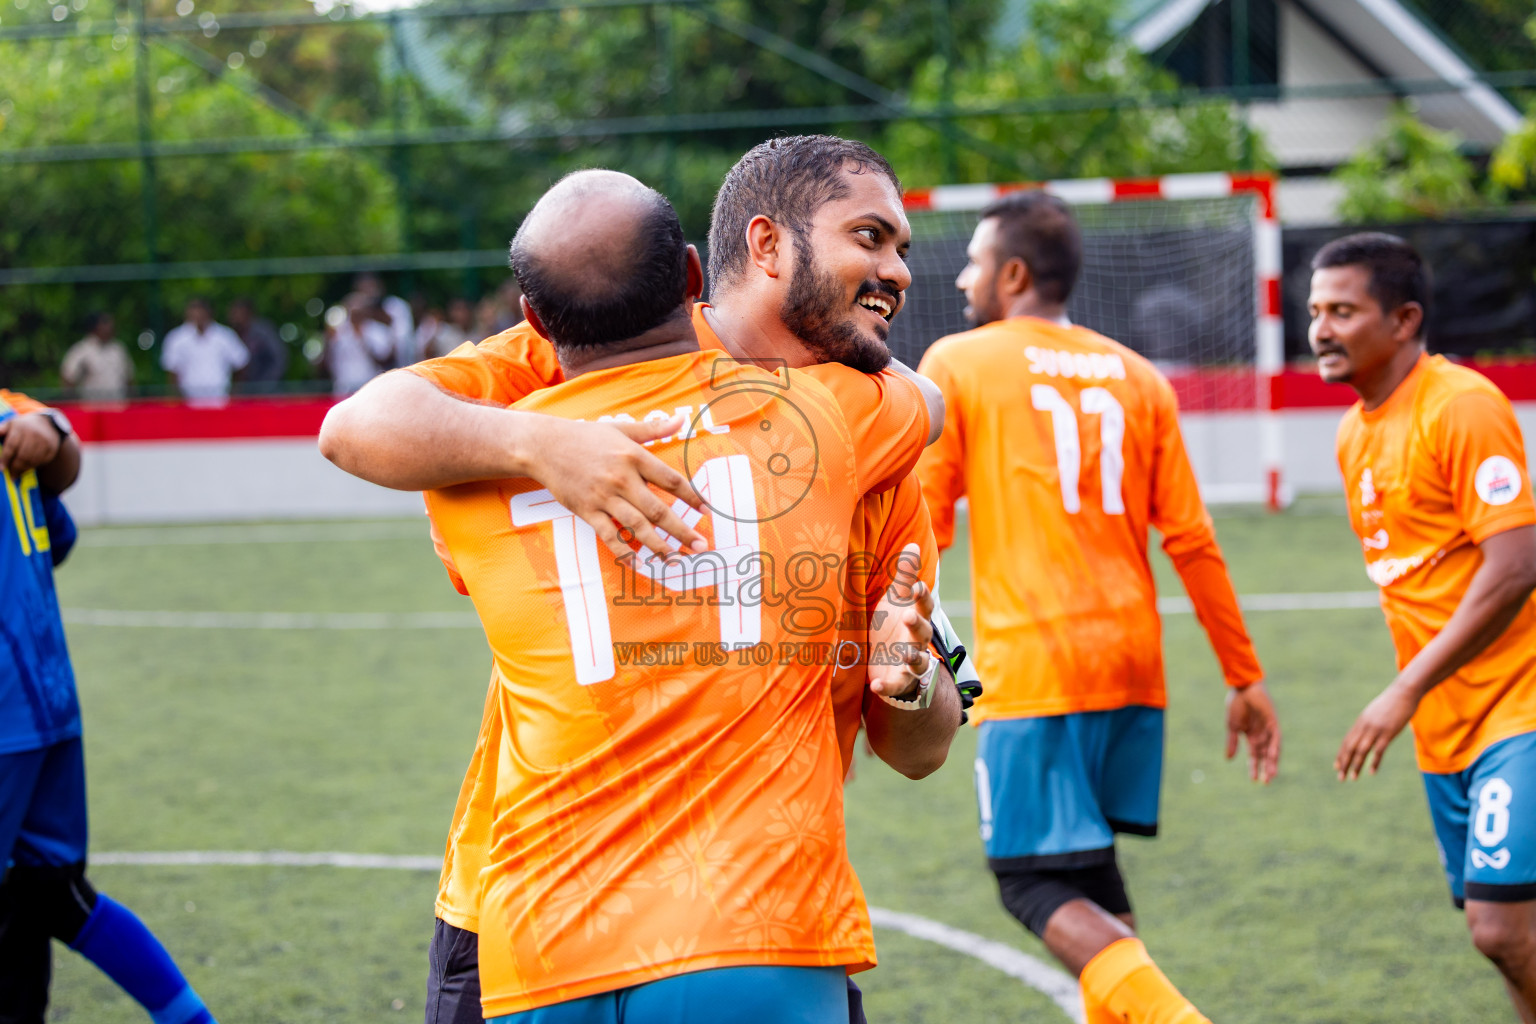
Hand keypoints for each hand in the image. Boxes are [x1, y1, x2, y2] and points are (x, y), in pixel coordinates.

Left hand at [0, 413, 61, 477]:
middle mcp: (33, 434)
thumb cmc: (23, 427)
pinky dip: (33, 466)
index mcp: (19, 427)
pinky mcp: (52, 448)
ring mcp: (44, 441)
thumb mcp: (10, 424)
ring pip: (32, 460)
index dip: (5, 458)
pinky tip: (28, 468)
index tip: (1, 468)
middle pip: (23, 455)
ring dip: (24, 469)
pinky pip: (41, 461)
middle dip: (16, 467)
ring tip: (18, 474)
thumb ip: (1, 430)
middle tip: (11, 475)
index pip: (11, 445)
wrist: (47, 424)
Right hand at [526, 415, 707, 560]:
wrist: (544, 445)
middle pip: (659, 510)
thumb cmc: (586, 436)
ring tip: (675, 559)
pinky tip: (637, 563)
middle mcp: (622, 479)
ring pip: (637, 526)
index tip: (707, 512)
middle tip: (701, 546)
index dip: (692, 498)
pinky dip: (623, 550)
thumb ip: (654, 429)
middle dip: (682, 531)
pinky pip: (609, 535)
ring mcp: (604, 497)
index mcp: (635, 457)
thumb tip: (681, 419)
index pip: (671, 481)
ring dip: (658, 545)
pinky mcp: (587, 510)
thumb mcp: (622, 428)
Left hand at [867, 544, 935, 699]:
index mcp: (916, 617)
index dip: (921, 597)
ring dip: (911, 656)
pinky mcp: (897, 681)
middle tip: (907, 615)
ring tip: (901, 651)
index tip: (916, 586)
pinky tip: (876, 686)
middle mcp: (916, 640)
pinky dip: (887, 687)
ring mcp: (909, 662)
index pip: (924, 606)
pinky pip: (896, 686)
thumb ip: (905, 576)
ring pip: (918, 661)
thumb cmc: (892, 623)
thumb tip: (914, 544)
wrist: (886, 659)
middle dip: (917, 624)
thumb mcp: (897, 599)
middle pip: (924, 633)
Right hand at [1225, 681, 1280, 783]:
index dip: (1253, 767)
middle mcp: (1262, 735)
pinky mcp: (1273, 722)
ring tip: (1271, 775)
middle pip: (1265, 756)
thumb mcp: (1232, 726)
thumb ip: (1232, 742)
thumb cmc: (1236, 704)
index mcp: (1251, 736)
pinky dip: (1275, 747)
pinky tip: (1273, 757)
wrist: (1243, 688)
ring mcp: (1268, 729)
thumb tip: (1228, 759)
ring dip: (1272, 762)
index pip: (1254, 756)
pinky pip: (1276, 738)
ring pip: (1272, 749)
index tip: (1253, 780)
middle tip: (1266, 782)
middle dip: (1265, 769)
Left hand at [1335, 680, 1419, 780]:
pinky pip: (1378, 750)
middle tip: (1340, 777)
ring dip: (1356, 765)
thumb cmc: (1392, 702)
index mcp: (1361, 721)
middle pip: (1350, 747)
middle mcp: (1364, 726)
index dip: (1341, 754)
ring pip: (1361, 750)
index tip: (1336, 766)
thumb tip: (1368, 729)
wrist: (1405, 692)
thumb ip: (1370, 721)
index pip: (1347, 741)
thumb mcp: (1376, 711)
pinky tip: (1371, 771)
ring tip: (1352, 778)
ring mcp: (1375, 729)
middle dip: (1344, 763)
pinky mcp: (1388, 732)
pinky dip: (1374, 762)